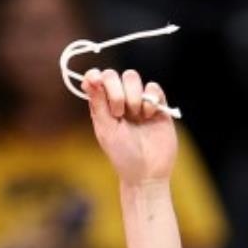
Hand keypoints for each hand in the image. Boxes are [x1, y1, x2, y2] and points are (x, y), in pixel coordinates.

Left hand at [81, 68, 176, 187]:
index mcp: (103, 107)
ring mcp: (139, 102)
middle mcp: (120, 101)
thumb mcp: (106, 130)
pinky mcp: (157, 105)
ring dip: (133, 95)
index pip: (97, 80)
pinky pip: (153, 87)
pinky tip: (148, 116)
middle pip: (115, 74)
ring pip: (133, 77)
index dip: (95, 76)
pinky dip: (150, 99)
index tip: (95, 80)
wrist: (147, 172)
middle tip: (119, 113)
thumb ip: (98, 104)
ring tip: (136, 116)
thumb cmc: (123, 155)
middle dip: (116, 91)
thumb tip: (90, 78)